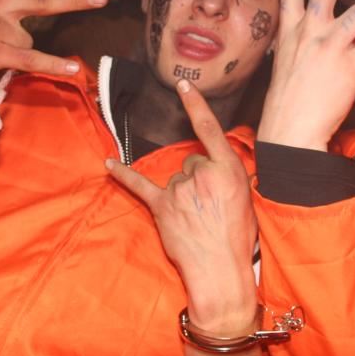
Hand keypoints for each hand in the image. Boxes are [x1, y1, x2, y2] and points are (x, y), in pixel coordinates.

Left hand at [106, 79, 257, 333]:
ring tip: (195, 218)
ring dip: (181, 194)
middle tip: (209, 207)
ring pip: (175, 178)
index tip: (181, 84)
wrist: (221, 271)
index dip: (195, 104)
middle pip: (192, 161)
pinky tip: (108, 165)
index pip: (210, 129)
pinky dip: (124, 175)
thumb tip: (212, 169)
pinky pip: (140, 185)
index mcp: (229, 169)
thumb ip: (228, 176)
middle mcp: (203, 174)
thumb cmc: (238, 238)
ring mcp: (181, 190)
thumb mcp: (246, 198)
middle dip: (198, 180)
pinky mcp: (163, 207)